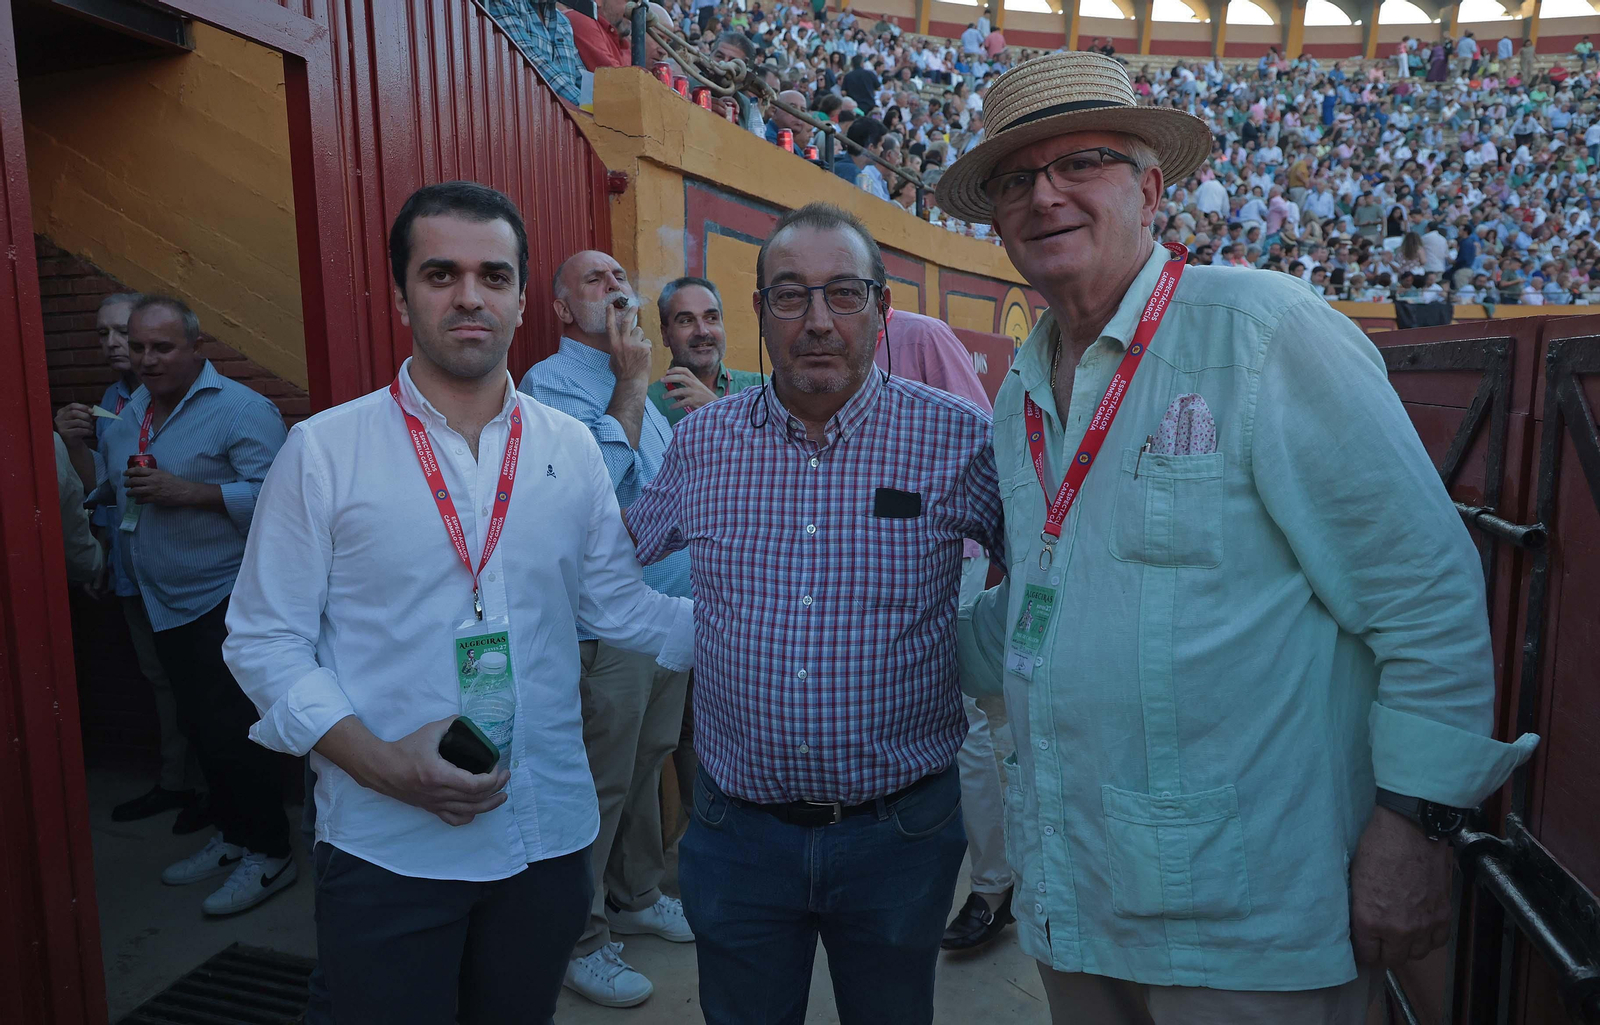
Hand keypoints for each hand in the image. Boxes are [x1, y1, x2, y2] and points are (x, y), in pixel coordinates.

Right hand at [55, 403, 95, 446]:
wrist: (73, 442)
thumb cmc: (76, 428)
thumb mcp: (79, 419)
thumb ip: (84, 413)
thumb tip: (92, 411)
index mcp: (61, 412)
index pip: (72, 406)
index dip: (83, 407)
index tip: (92, 411)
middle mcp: (59, 418)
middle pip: (74, 413)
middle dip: (86, 416)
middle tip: (91, 421)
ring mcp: (61, 426)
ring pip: (78, 422)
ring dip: (88, 424)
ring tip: (91, 427)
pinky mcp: (65, 434)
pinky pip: (79, 430)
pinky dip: (87, 431)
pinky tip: (90, 432)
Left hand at [123, 466, 198, 505]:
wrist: (184, 492)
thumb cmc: (176, 482)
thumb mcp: (164, 474)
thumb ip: (154, 474)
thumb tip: (143, 475)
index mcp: (155, 473)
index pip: (138, 470)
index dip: (129, 471)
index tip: (125, 473)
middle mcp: (152, 480)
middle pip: (134, 481)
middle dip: (127, 483)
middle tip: (126, 485)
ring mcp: (152, 490)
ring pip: (135, 491)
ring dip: (130, 493)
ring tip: (128, 494)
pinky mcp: (154, 499)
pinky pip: (141, 500)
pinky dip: (137, 501)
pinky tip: (137, 501)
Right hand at [359, 717, 509, 826]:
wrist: (381, 768)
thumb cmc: (405, 749)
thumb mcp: (429, 731)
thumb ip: (451, 724)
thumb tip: (467, 720)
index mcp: (439, 775)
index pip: (474, 785)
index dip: (492, 779)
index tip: (498, 767)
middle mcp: (438, 793)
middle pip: (475, 799)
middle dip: (496, 788)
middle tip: (505, 776)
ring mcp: (435, 804)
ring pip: (468, 812)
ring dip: (489, 805)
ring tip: (501, 795)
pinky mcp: (430, 808)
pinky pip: (453, 819)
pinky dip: (469, 816)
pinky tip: (476, 809)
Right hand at [607, 302, 653, 382]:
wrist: (632, 381)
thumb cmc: (622, 371)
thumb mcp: (612, 358)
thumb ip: (616, 346)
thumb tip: (619, 339)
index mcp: (613, 343)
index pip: (610, 325)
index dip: (610, 314)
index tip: (610, 306)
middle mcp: (623, 341)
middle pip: (627, 321)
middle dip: (631, 312)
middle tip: (634, 306)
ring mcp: (634, 344)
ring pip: (639, 332)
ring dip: (640, 338)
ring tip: (638, 349)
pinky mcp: (644, 347)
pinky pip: (647, 342)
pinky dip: (646, 348)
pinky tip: (644, 356)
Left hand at [658, 367, 717, 413]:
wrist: (716, 406)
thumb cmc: (706, 399)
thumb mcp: (699, 390)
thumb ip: (688, 389)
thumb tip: (674, 393)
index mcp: (696, 381)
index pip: (685, 370)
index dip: (675, 369)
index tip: (667, 372)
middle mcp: (695, 385)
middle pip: (681, 377)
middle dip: (670, 378)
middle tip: (661, 380)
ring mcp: (695, 393)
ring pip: (679, 391)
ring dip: (669, 394)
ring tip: (663, 397)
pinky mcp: (694, 402)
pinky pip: (682, 403)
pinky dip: (675, 405)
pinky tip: (671, 407)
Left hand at [1349, 805, 1453, 966]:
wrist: (1411, 830)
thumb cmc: (1378, 847)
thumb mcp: (1356, 880)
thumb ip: (1359, 907)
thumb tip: (1358, 921)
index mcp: (1370, 920)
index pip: (1366, 954)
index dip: (1362, 951)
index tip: (1361, 946)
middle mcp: (1398, 929)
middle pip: (1392, 959)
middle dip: (1383, 952)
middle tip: (1379, 942)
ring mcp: (1423, 924)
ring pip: (1416, 954)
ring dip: (1407, 948)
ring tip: (1400, 936)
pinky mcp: (1442, 915)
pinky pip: (1437, 941)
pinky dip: (1429, 939)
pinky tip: (1421, 930)